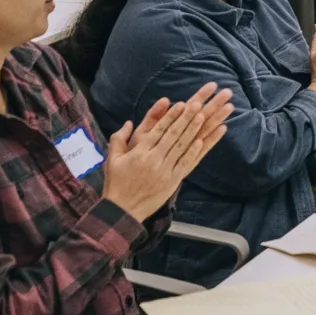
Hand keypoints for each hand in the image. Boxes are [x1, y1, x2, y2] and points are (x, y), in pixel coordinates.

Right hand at [98, 82, 233, 222]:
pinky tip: (202, 141)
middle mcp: (153, 159)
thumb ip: (119, 139)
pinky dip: (194, 152)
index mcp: (139, 152)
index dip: (170, 116)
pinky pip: (185, 164)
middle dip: (186, 118)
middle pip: (172, 135)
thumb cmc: (116, 184)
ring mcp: (164, 170)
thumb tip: (128, 122)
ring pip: (181, 147)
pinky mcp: (172, 181)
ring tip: (203, 117)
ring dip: (193, 131)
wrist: (122, 210)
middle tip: (198, 104)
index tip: (181, 104)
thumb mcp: (112, 160)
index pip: (158, 130)